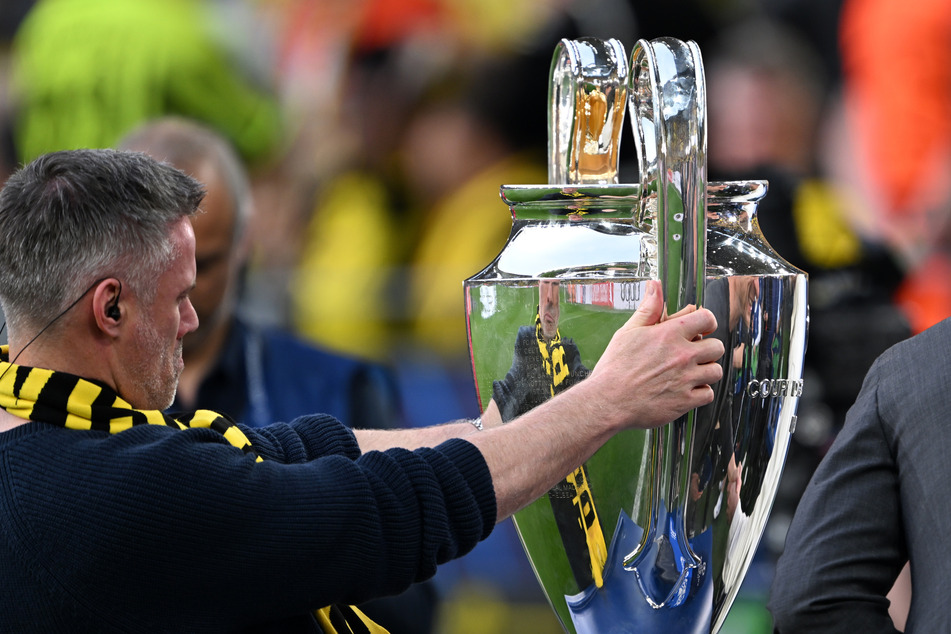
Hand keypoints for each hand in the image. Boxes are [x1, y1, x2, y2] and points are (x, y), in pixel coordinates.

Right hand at [584, 280, 723, 430]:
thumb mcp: (628, 332)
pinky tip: (685, 390)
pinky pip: (708, 394)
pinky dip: (700, 393)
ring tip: (690, 373)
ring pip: (716, 371)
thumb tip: (655, 286)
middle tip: (693, 355)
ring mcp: (686, 379)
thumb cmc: (615, 367)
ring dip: (706, 371)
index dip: (706, 322)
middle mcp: (682, 355)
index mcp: (669, 334)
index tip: (701, 329)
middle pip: (717, 347)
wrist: (607, 400)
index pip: (707, 318)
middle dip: (707, 349)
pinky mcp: (685, 401)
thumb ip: (648, 309)